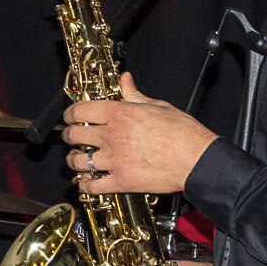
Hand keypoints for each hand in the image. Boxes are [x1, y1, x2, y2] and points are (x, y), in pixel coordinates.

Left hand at [59, 74, 217, 195]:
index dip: (69, 114)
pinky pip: (93, 186)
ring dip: (74, 160)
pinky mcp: (122, 181)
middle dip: (68, 135)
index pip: (80, 111)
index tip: (69, 117)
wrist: (198, 160)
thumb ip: (135, 94)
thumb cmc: (183, 133)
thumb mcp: (158, 105)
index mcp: (120, 114)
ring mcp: (115, 160)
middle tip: (70, 136)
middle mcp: (112, 136)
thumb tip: (125, 79)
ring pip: (79, 161)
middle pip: (74, 135)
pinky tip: (85, 181)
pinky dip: (85, 184)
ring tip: (77, 159)